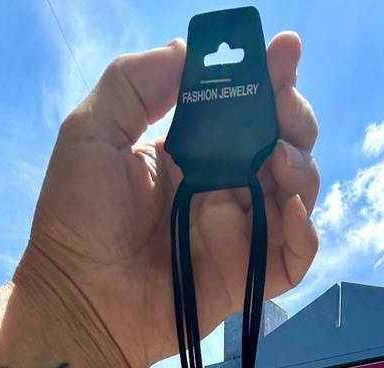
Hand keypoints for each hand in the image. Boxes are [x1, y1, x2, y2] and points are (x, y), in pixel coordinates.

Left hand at [19, 34, 318, 367]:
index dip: (269, 77)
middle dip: (294, 117)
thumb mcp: (92, 132)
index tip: (284, 51)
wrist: (78, 301)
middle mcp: (223, 188)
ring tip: (277, 160)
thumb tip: (191, 51)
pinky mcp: (247, 277)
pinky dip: (306, 233)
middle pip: (283, 144)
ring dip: (301, 167)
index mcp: (190, 152)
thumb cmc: (77, 221)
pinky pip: (296, 256)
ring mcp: (238, 234)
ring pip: (298, 192)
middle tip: (283, 109)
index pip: (244, 109)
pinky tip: (292, 212)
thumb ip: (136, 82)